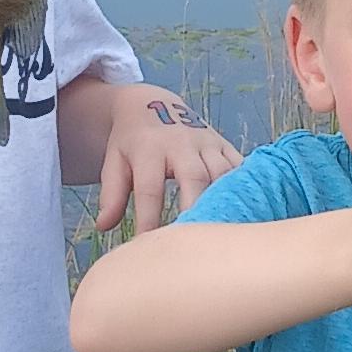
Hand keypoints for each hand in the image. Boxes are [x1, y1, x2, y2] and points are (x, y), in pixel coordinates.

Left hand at [90, 84, 238, 233]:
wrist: (153, 104)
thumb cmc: (132, 143)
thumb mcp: (114, 162)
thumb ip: (111, 194)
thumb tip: (103, 227)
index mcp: (149, 148)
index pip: (149, 189)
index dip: (149, 220)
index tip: (148, 246)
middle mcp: (181, 142)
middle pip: (193, 177)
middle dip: (195, 209)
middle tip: (193, 242)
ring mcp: (207, 142)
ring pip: (222, 173)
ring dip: (225, 202)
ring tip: (223, 235)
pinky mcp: (224, 144)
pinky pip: (241, 167)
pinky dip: (245, 189)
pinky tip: (247, 214)